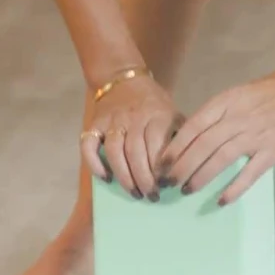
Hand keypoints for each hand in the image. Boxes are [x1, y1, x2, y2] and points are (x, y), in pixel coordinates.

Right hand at [81, 73, 180, 201]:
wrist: (123, 78)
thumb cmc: (154, 103)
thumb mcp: (173, 112)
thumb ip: (178, 135)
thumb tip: (186, 168)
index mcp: (157, 113)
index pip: (158, 142)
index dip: (161, 166)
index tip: (167, 185)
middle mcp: (133, 117)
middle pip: (136, 151)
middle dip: (144, 178)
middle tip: (150, 196)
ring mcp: (111, 120)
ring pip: (115, 151)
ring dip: (124, 175)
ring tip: (134, 192)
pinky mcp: (94, 124)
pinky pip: (89, 145)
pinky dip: (95, 164)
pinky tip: (106, 178)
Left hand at [158, 64, 274, 206]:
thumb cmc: (274, 90)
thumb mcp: (240, 93)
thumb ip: (219, 113)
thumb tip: (195, 137)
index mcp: (227, 101)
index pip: (194, 126)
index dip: (175, 146)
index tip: (161, 163)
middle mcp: (237, 118)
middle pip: (202, 145)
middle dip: (181, 166)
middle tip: (168, 182)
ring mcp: (256, 135)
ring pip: (220, 158)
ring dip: (201, 176)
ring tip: (187, 190)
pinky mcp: (274, 151)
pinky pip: (250, 172)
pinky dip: (235, 188)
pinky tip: (222, 200)